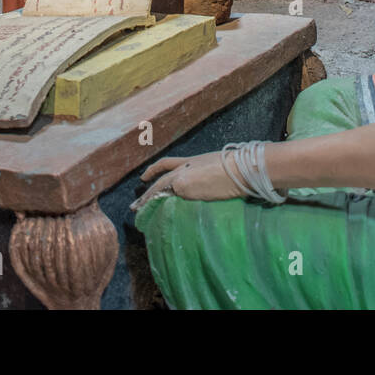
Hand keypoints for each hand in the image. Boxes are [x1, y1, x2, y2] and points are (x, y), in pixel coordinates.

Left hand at [130, 152, 245, 209]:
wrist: (240, 169)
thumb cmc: (238, 168)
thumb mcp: (219, 168)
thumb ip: (209, 176)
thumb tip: (211, 187)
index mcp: (193, 160)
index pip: (167, 163)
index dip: (153, 169)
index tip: (143, 177)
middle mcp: (184, 167)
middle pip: (159, 179)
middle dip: (146, 192)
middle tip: (135, 205)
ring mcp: (183, 177)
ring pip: (159, 189)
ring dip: (147, 201)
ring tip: (138, 212)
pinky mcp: (184, 188)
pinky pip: (166, 198)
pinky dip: (156, 205)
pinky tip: (150, 213)